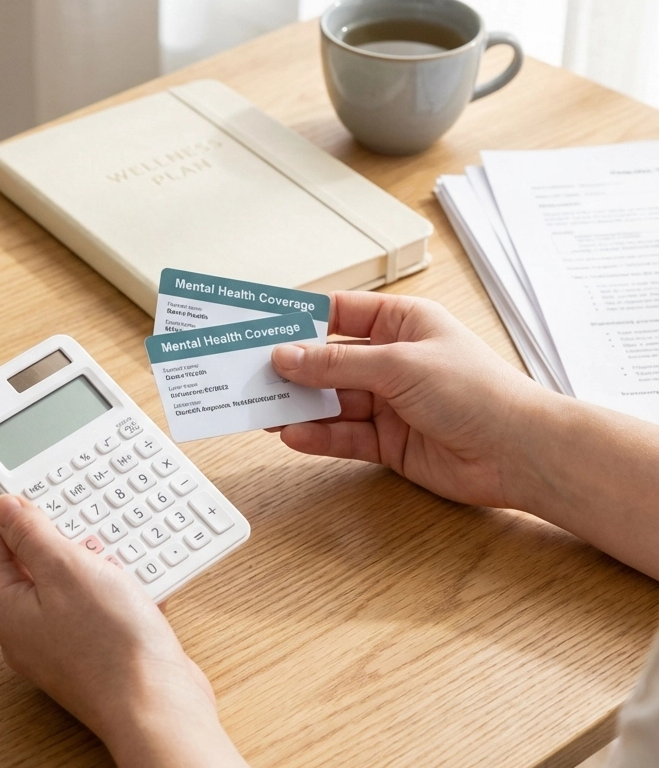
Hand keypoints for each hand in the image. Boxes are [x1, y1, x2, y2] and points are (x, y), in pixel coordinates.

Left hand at [0, 495, 215, 744]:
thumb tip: (4, 508)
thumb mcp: (67, 570)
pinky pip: (93, 606)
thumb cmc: (111, 645)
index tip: (38, 487)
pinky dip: (112, 588)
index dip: (12, 509)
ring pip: (66, 583)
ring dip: (92, 561)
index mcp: (4, 608)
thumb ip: (31, 534)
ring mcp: (56, 645)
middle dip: (60, 535)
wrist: (157, 707)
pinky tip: (137, 583)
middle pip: (28, 562)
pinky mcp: (89, 653)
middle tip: (84, 518)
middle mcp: (23, 630)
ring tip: (116, 552)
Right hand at [271, 291, 546, 507]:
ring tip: (261, 408)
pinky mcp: (387, 441)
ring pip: (330, 401)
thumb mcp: (399, 365)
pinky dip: (317, 436)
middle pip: (328, 361)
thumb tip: (287, 357)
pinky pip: (342, 435)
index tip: (261, 325)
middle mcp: (392, 361)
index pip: (339, 314)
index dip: (299, 320)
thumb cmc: (479, 392)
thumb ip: (337, 364)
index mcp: (402, 323)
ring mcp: (388, 402)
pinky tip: (292, 435)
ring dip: (298, 406)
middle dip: (292, 368)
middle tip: (249, 372)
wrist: (518, 452)